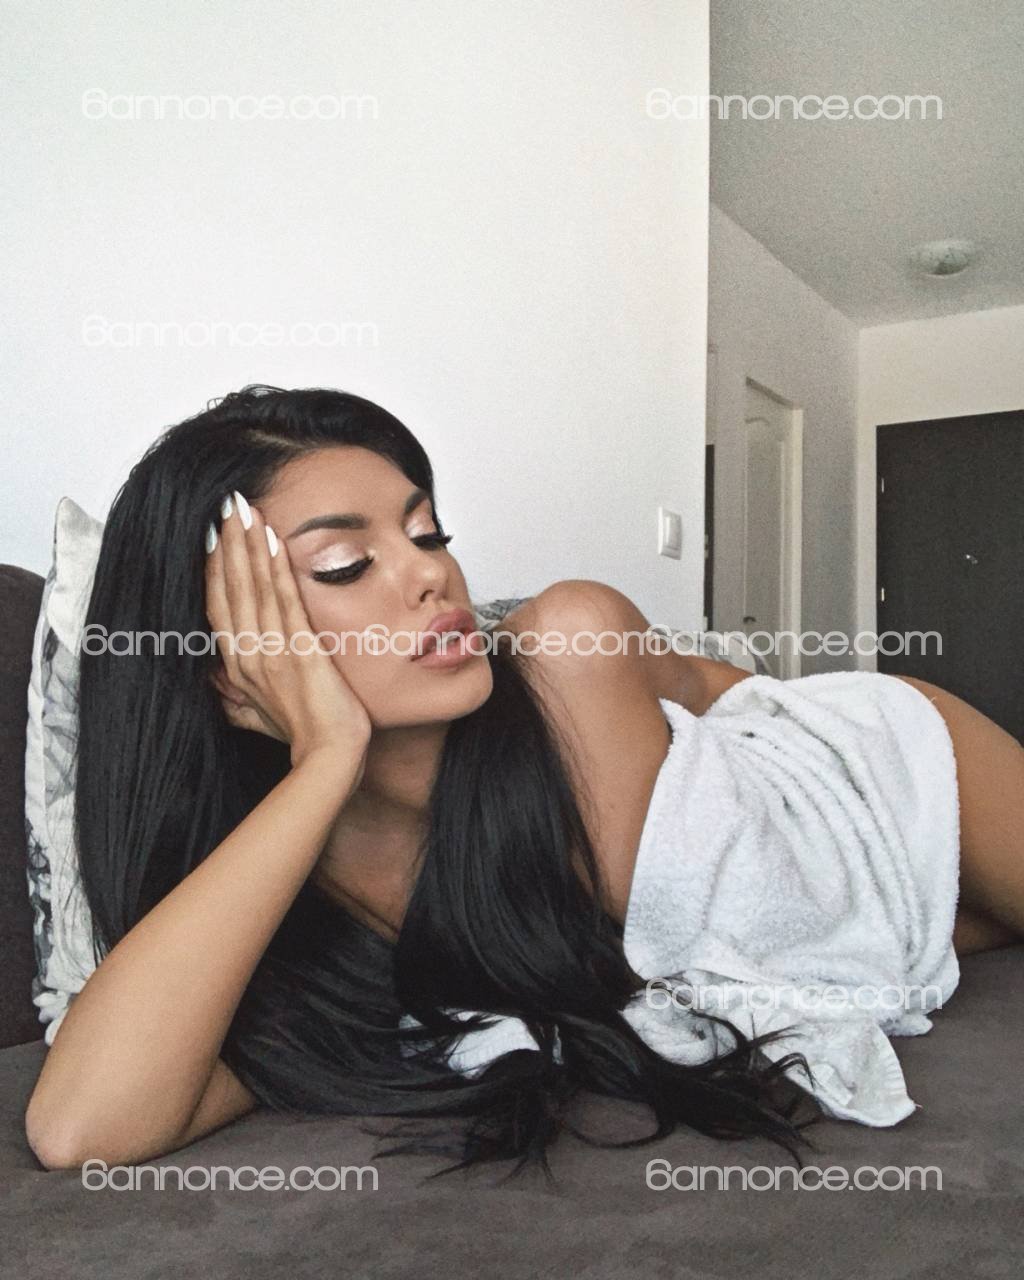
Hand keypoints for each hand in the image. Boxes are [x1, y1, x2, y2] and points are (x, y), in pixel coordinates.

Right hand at [204, 490, 371, 778]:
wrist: (330, 758)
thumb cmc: (303, 738)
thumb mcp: (259, 718)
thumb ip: (235, 698)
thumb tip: (215, 686)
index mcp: (237, 666)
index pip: (217, 605)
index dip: (212, 568)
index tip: (212, 534)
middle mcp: (247, 655)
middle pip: (228, 587)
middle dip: (225, 543)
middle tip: (224, 504)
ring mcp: (271, 652)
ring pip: (251, 586)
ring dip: (246, 543)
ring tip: (242, 507)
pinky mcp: (299, 651)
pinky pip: (284, 600)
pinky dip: (275, 567)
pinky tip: (272, 538)